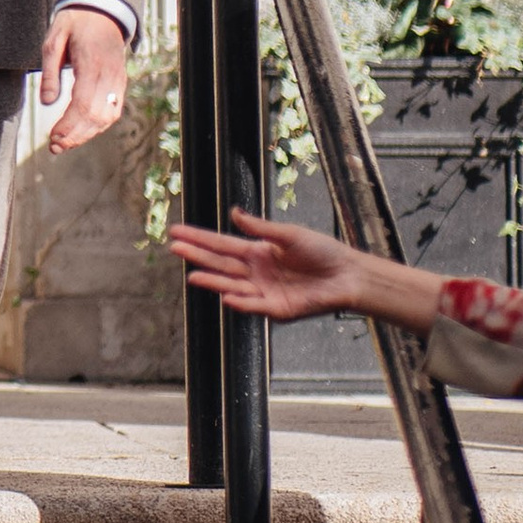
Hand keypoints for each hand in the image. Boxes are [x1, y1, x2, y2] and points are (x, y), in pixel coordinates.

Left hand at [38, 6, 128, 151]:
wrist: (101, 11)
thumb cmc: (74, 24)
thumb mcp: (53, 40)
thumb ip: (50, 72)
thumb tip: (47, 103)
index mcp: (92, 63)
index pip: (84, 104)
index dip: (69, 126)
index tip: (52, 137)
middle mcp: (110, 74)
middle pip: (96, 116)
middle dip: (75, 136)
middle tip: (54, 147)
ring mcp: (118, 80)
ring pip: (107, 117)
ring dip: (86, 135)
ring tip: (64, 143)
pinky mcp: (120, 83)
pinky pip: (113, 111)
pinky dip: (98, 126)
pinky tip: (81, 132)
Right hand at [169, 206, 446, 335]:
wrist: (347, 275)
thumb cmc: (322, 251)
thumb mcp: (289, 234)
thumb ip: (260, 228)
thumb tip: (234, 213)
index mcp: (257, 251)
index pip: (221, 244)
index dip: (199, 238)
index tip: (177, 231)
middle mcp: (256, 272)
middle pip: (221, 263)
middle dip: (198, 255)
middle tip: (174, 247)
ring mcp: (264, 291)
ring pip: (232, 285)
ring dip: (212, 280)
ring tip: (192, 274)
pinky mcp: (277, 309)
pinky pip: (254, 305)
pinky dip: (240, 302)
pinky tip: (225, 295)